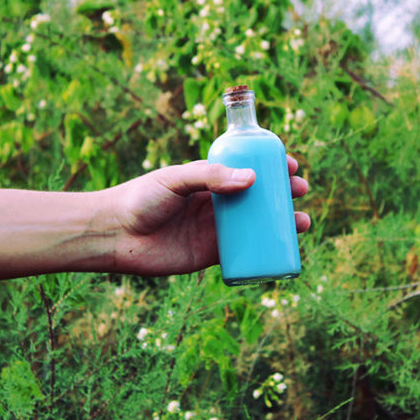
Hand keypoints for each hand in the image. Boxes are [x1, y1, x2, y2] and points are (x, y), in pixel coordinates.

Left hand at [109, 156, 309, 275]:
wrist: (115, 235)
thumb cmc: (140, 198)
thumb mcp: (176, 178)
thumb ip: (210, 176)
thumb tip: (252, 179)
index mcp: (208, 178)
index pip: (247, 168)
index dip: (270, 166)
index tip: (291, 164)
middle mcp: (215, 203)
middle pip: (258, 197)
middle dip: (283, 193)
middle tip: (300, 191)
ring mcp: (214, 229)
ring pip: (257, 225)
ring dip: (283, 223)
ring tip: (303, 222)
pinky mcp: (210, 255)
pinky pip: (245, 253)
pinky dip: (266, 252)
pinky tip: (284, 251)